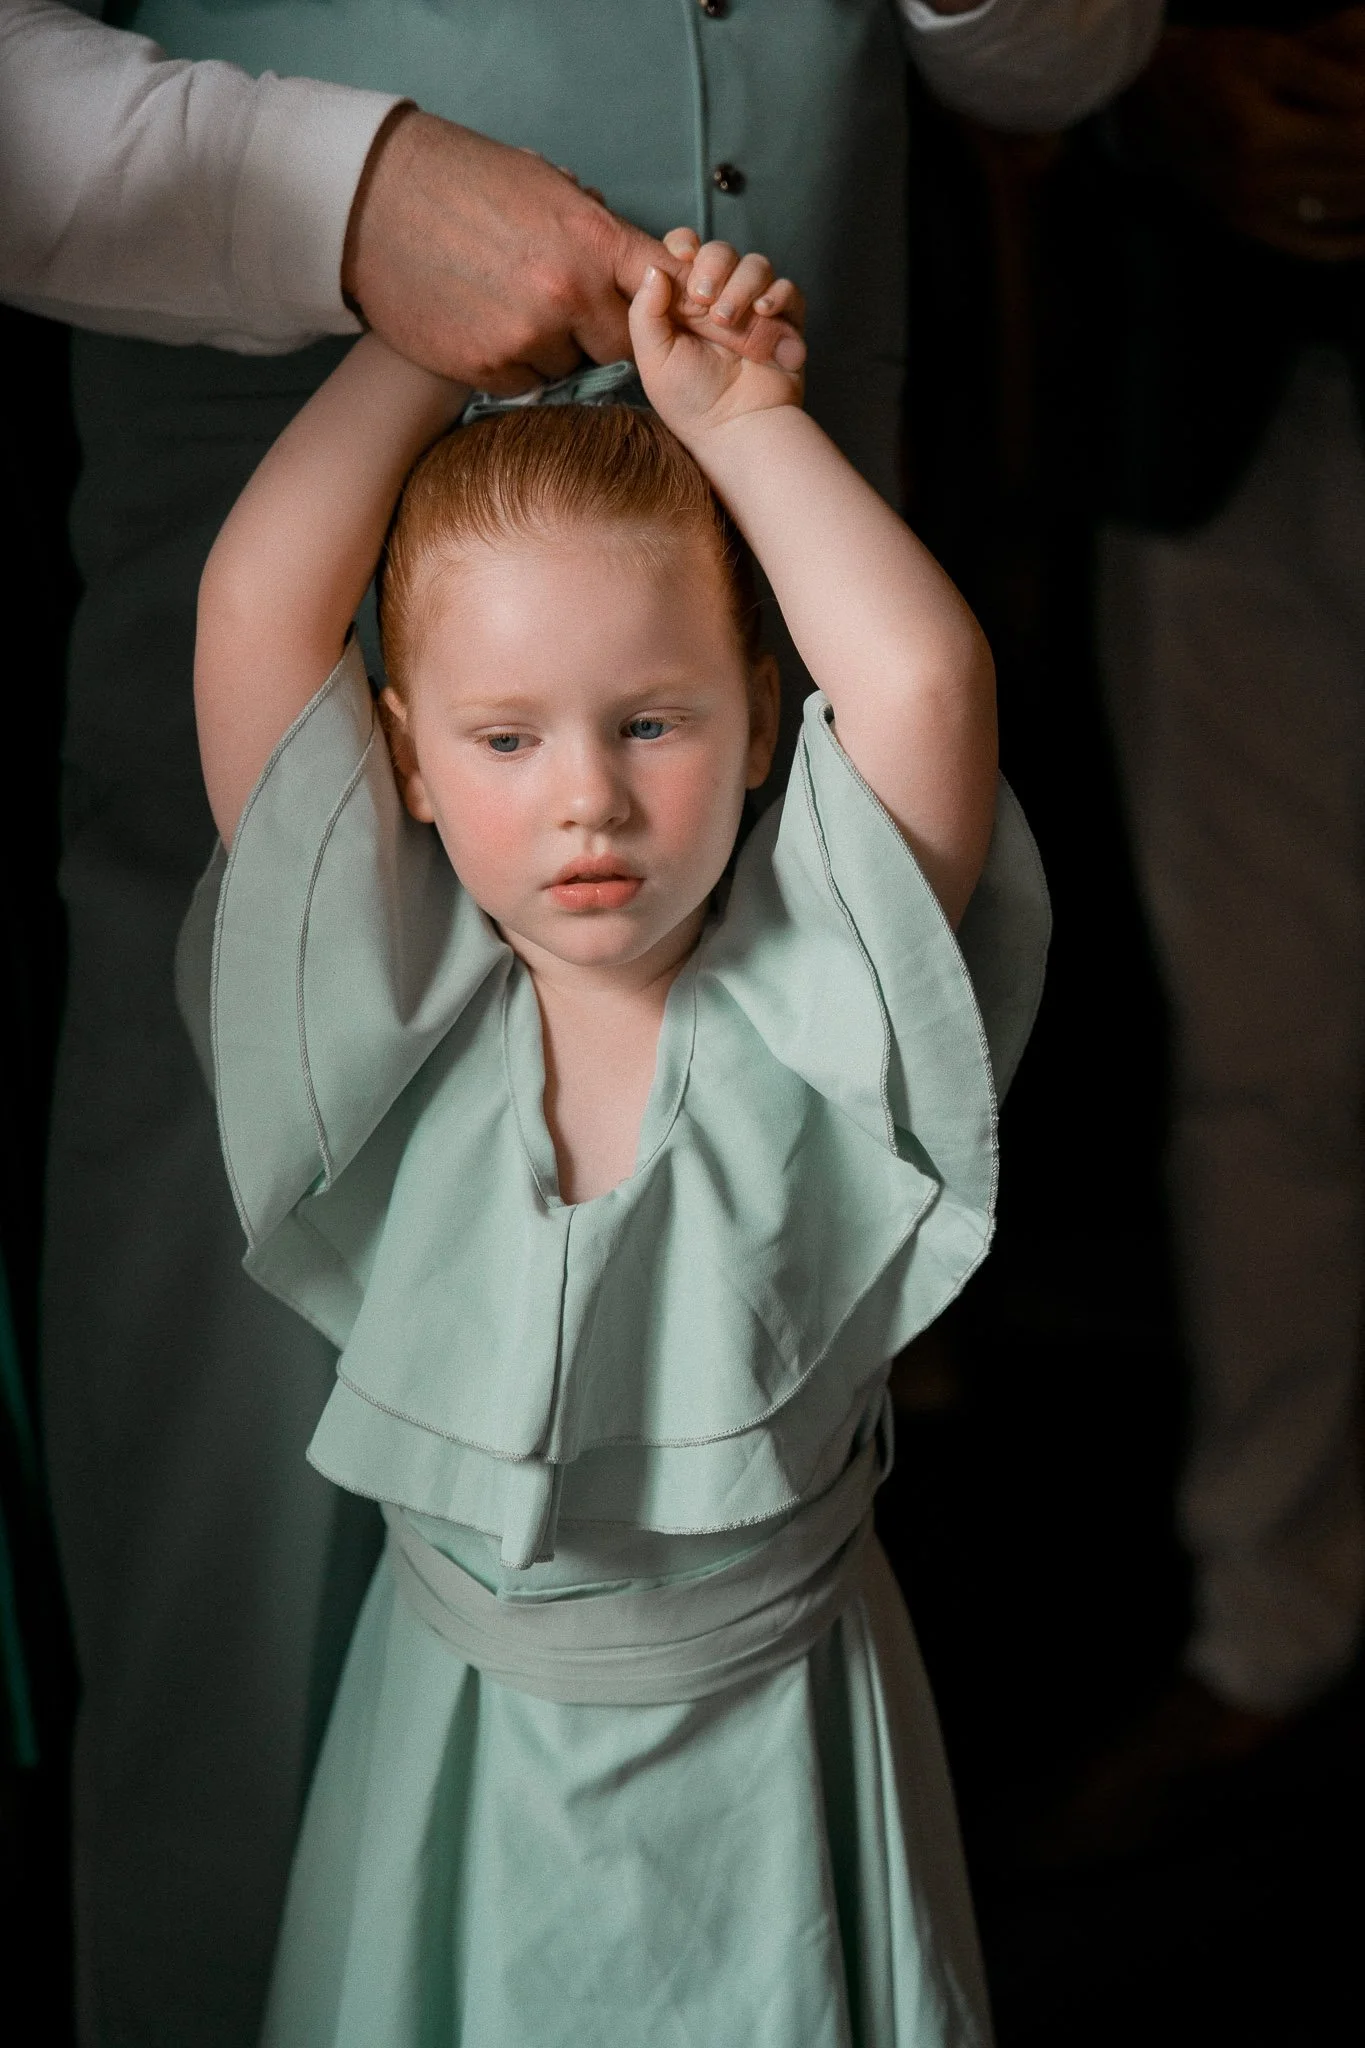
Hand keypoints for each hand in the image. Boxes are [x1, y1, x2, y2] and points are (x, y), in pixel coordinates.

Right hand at [343, 110, 804, 391]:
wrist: (374, 202)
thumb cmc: (459, 180)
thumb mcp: (540, 183)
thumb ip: (591, 225)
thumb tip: (629, 258)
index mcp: (591, 240)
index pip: (666, 286)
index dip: (676, 305)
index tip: (677, 316)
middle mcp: (568, 294)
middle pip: (622, 345)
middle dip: (602, 332)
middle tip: (567, 310)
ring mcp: (528, 336)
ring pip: (569, 368)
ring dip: (552, 350)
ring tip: (507, 307)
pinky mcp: (488, 367)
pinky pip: (525, 384)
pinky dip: (512, 365)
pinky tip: (481, 325)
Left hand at [629, 236, 805, 447]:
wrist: (734, 430)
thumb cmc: (690, 401)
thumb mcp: (653, 357)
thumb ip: (645, 312)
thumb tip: (655, 267)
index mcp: (685, 302)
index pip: (687, 251)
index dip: (684, 243)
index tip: (681, 256)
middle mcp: (721, 299)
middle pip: (723, 251)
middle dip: (714, 265)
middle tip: (704, 299)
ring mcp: (754, 309)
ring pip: (757, 265)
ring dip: (742, 284)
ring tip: (728, 322)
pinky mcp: (785, 323)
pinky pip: (789, 290)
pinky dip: (778, 294)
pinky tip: (763, 312)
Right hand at [1129, 22, 1364, 260]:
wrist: (1153, 110)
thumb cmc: (1214, 67)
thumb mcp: (1269, 50)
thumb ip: (1326, 71)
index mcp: (1260, 137)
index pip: (1356, 135)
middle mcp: (1255, 184)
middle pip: (1355, 176)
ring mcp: (1251, 212)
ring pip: (1343, 210)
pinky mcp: (1249, 227)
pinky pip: (1311, 247)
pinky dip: (1348, 245)